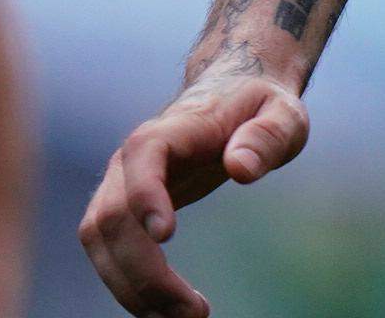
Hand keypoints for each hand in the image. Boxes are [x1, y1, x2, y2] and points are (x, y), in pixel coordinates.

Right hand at [79, 63, 308, 316]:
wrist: (231, 90)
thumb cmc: (259, 105)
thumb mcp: (284, 114)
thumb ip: (267, 137)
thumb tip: (240, 169)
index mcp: (174, 128)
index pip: (143, 156)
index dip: (145, 194)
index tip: (167, 236)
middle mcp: (133, 156)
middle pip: (113, 215)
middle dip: (145, 271)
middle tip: (195, 312)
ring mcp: (121, 181)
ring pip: (99, 238)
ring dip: (130, 287)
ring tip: (183, 317)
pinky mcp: (121, 205)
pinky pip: (107, 248)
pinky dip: (127, 283)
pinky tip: (164, 308)